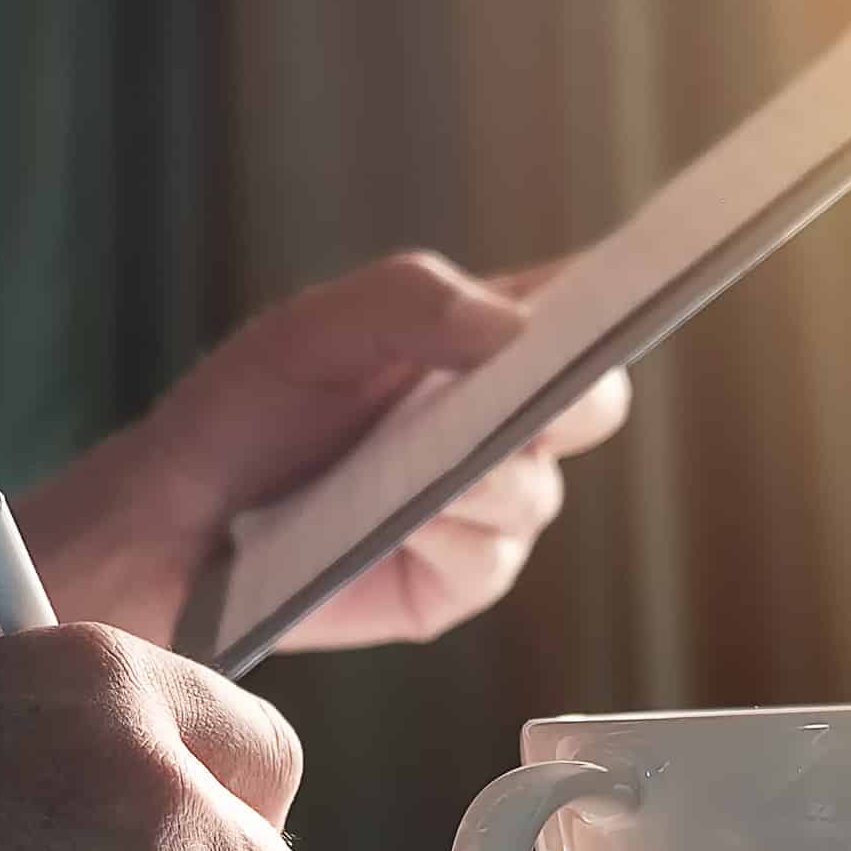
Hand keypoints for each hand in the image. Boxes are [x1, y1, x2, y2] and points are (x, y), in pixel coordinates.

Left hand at [47, 250, 632, 651]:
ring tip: (395, 474)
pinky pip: (492, 557)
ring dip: (474, 479)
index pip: (586, 305)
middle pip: (594, 404)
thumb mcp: (313, 331)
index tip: (672, 269)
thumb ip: (410, 302)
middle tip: (491, 398)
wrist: (178, 523)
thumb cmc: (245, 412)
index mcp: (481, 340)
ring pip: (537, 490)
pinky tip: (391, 527)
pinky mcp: (455, 581)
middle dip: (556, 401)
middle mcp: (500, 421)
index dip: (635, 287)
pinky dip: (446, 538)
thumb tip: (517, 330)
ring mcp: (485, 506)